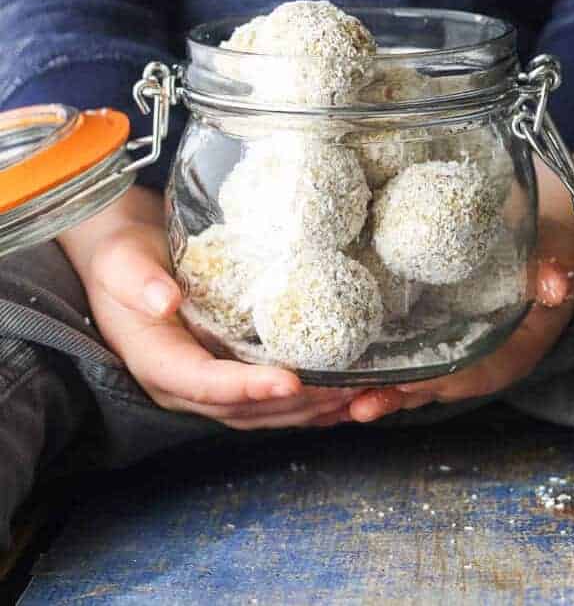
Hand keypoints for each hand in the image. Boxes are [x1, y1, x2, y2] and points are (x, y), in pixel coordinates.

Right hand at [58, 186, 359, 429]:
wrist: (132, 263)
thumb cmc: (125, 260)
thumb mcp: (122, 262)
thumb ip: (137, 280)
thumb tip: (164, 299)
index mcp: (157, 363)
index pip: (203, 384)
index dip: (246, 387)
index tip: (290, 381)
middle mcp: (184, 387)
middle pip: (241, 408)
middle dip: (292, 405)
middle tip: (340, 390)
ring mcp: (207, 388)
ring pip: (259, 413)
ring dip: (306, 411)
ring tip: (351, 397)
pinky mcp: (227, 376)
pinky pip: (266, 402)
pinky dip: (304, 406)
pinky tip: (339, 399)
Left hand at [345, 156, 573, 423]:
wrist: (544, 243)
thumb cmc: (550, 248)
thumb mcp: (558, 254)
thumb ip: (555, 269)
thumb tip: (555, 285)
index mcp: (515, 349)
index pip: (478, 373)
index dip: (443, 380)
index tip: (407, 383)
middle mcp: (486, 361)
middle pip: (440, 386)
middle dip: (401, 397)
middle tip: (360, 404)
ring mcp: (463, 355)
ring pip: (422, 382)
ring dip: (385, 393)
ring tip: (343, 404)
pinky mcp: (443, 341)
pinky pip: (414, 364)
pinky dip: (384, 374)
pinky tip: (349, 378)